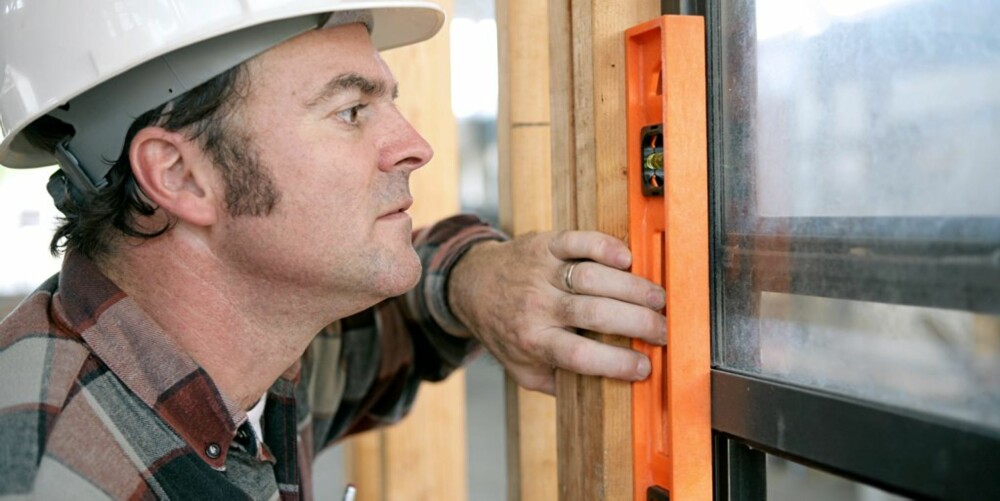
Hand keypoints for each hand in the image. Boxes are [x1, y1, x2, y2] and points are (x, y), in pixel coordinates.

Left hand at [447, 231, 665, 394]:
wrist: (470, 285)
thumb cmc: (505, 330)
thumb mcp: (522, 369)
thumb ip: (557, 383)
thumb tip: (603, 396)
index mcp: (533, 341)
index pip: (580, 356)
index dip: (616, 363)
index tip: (645, 367)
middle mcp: (537, 306)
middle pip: (595, 314)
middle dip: (638, 323)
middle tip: (663, 330)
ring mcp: (540, 273)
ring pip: (592, 278)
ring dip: (632, 288)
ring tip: (658, 299)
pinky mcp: (544, 245)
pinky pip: (576, 241)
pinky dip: (604, 246)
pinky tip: (627, 258)